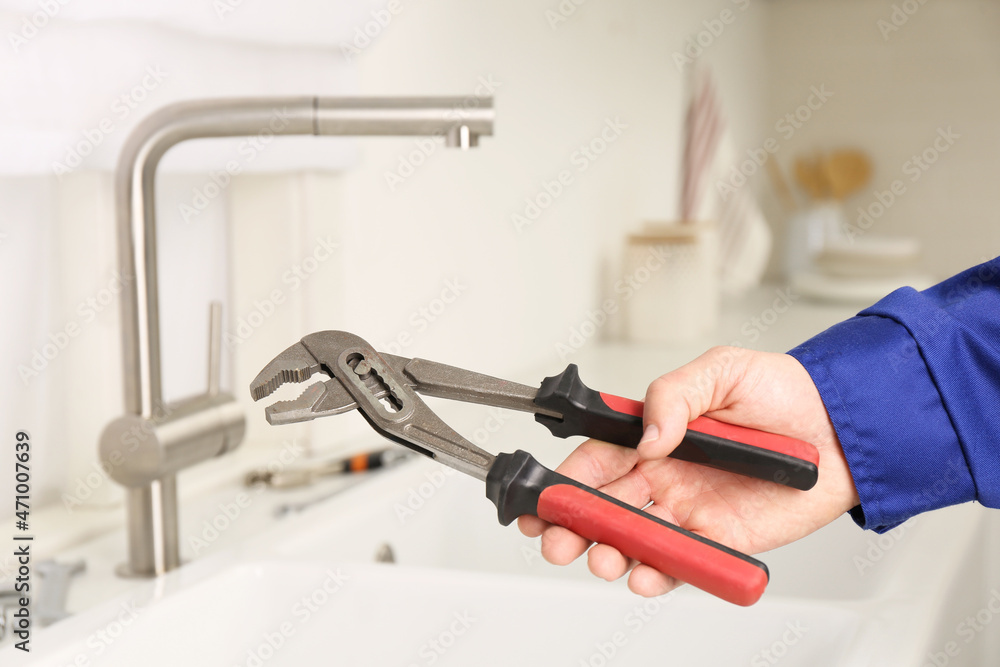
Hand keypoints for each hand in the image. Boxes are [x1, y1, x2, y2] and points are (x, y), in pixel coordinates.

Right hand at [517, 346, 858, 596]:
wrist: (845, 428)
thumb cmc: (784, 393)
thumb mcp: (722, 371)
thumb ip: (674, 395)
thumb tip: (647, 436)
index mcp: (653, 436)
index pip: (594, 462)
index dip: (564, 483)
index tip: (541, 500)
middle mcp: (664, 477)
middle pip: (603, 509)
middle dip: (573, 528)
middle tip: (557, 541)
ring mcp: (689, 512)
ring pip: (634, 541)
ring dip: (609, 555)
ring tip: (602, 560)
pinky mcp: (721, 541)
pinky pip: (681, 565)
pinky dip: (657, 576)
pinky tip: (642, 576)